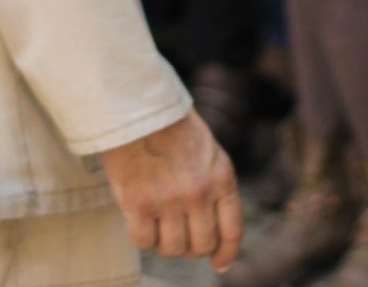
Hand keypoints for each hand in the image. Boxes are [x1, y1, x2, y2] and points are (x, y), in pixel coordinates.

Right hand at [99, 110, 242, 269]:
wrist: (136, 104)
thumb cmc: (169, 124)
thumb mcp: (207, 149)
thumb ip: (213, 185)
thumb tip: (213, 228)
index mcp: (221, 176)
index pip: (232, 230)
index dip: (226, 253)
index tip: (219, 263)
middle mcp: (199, 193)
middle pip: (201, 246)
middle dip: (190, 246)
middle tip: (178, 234)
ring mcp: (169, 200)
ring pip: (172, 249)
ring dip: (164, 241)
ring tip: (156, 221)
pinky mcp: (138, 204)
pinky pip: (143, 240)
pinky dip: (141, 235)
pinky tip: (139, 218)